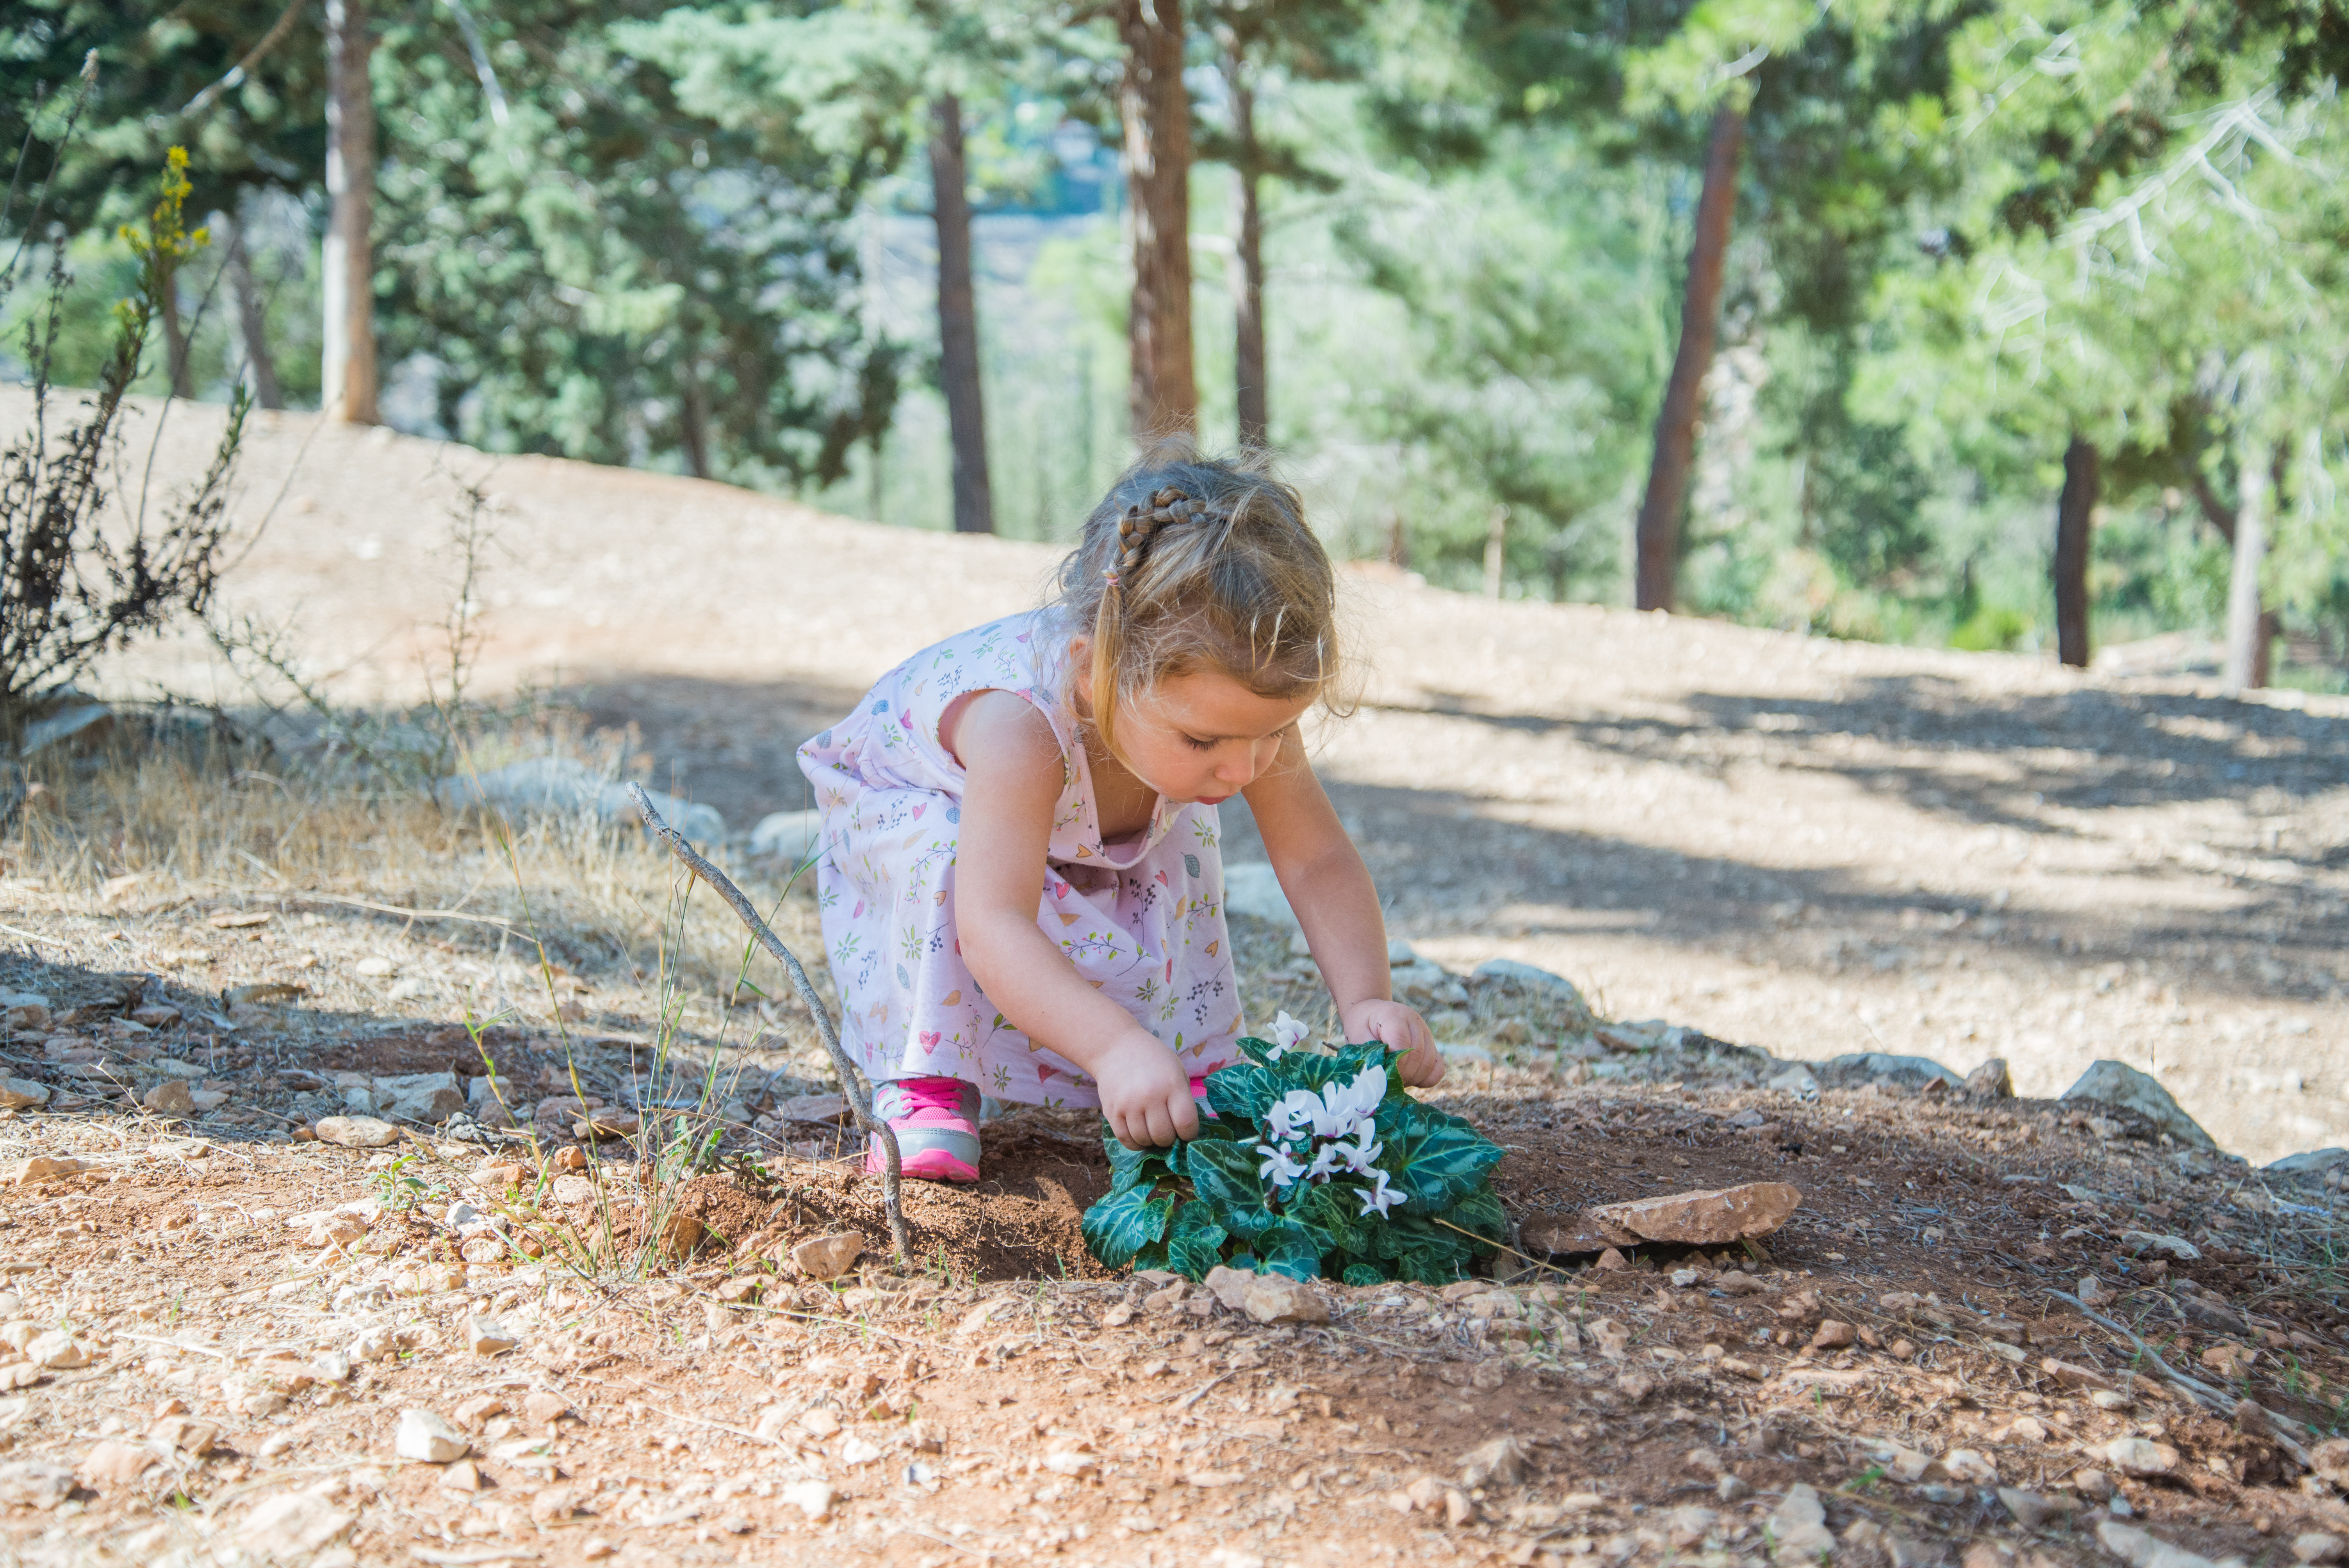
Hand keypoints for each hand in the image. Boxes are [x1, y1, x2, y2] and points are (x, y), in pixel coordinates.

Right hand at [1096, 1029, 1198, 1148]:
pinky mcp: (1111, 1111)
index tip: (1186, 1131)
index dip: (1189, 1134)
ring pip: (1144, 1140)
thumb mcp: (1177, 1071)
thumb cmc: (1153, 1060)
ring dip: (1152, 1141)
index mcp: (1172, 1085)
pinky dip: (1135, 1143)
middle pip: (1164, 1136)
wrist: (1116, 1048)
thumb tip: (1186, 1131)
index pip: (1186, 1123)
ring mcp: (1128, 1105)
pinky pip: (1125, 1140)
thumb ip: (1183, 1099)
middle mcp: (1149, 1096)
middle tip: (1168, 1130)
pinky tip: (1140, 1134)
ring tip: (1153, 1130)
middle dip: (1170, 1139)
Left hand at [1344, 998, 1443, 1087]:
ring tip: (1396, 1079)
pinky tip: (1410, 1079)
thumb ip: (1369, 1054)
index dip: (1394, 1064)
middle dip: (1402, 1074)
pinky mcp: (1432, 1045)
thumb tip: (1381, 1078)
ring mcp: (1425, 1032)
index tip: (1383, 1073)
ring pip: (1429, 1064)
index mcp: (1394, 1015)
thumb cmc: (1362, 1026)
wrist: (1371, 1014)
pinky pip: (1437, 1069)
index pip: (1401, 1043)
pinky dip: (1426, 1079)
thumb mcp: (1357, 1036)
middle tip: (1388, 1080)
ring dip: (1412, 1078)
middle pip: (1417, 1055)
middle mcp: (1414, 1021)